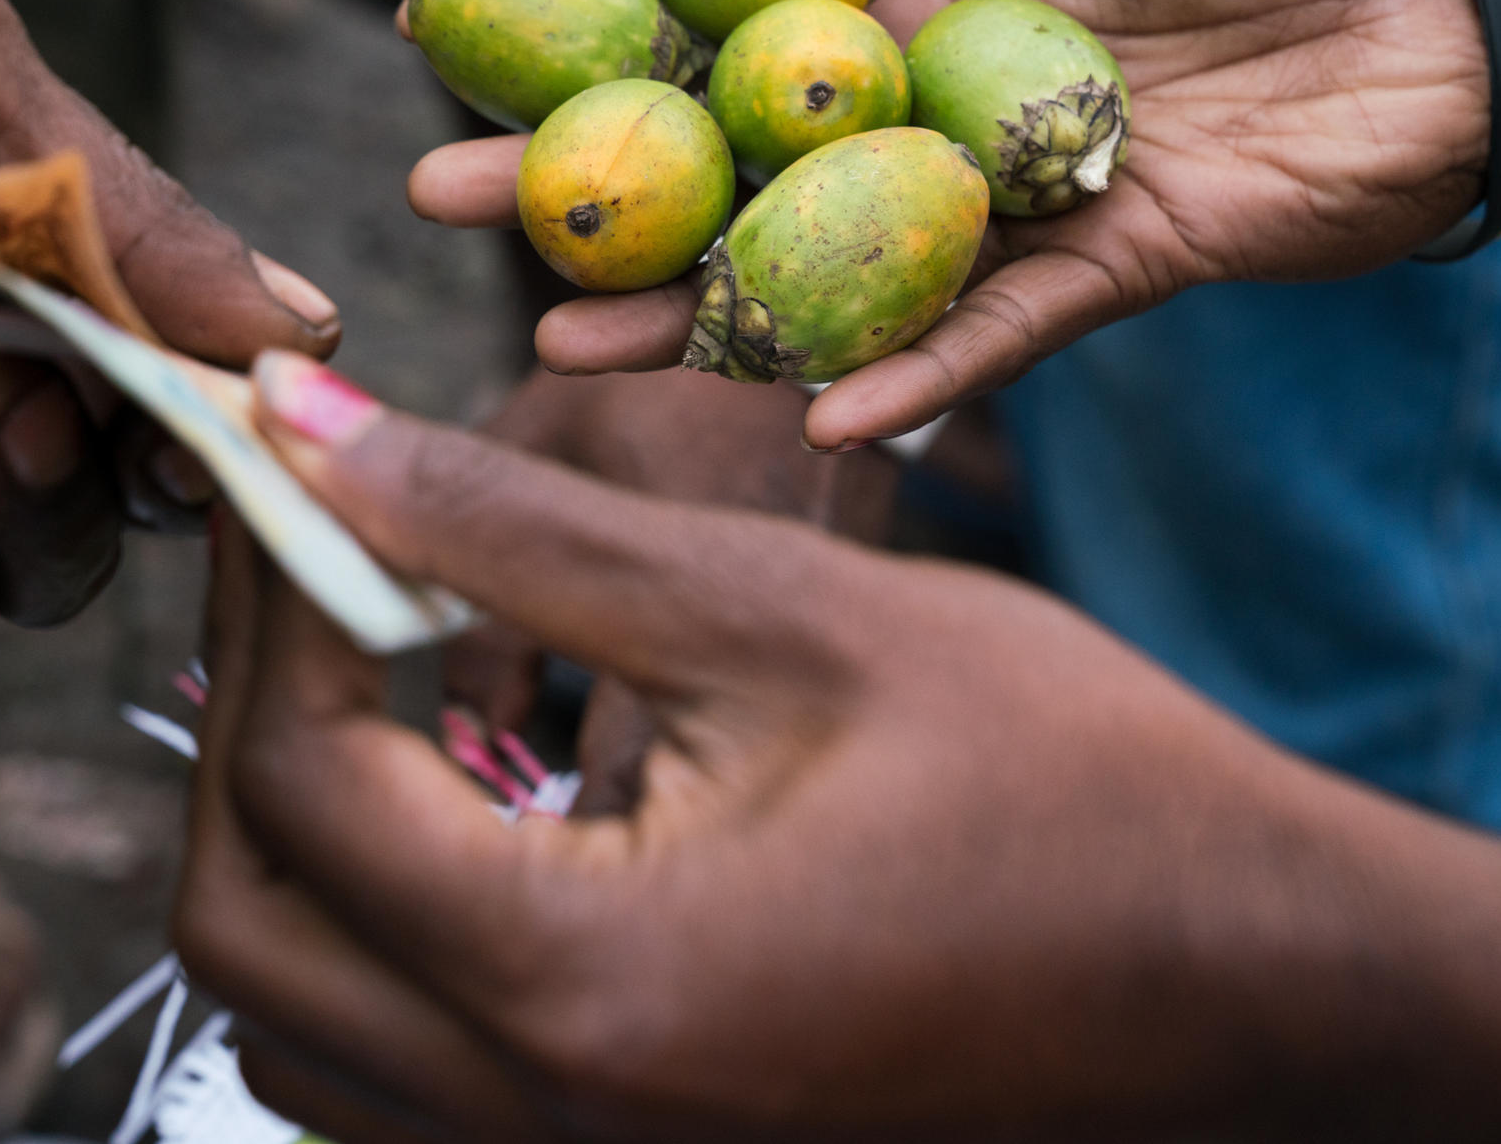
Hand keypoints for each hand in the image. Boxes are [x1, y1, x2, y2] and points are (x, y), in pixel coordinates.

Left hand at [174, 353, 1401, 1139]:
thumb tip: (301, 426)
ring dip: (301, 835)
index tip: (293, 475)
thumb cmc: (1061, 773)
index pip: (302, 788)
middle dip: (250, 726)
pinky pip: (400, 1076)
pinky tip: (473, 797)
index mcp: (587, 987)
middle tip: (314, 566)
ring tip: (385, 669)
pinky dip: (381, 932)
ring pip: (297, 1023)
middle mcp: (547, 1124)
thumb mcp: (781, 610)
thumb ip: (512, 524)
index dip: (274, 604)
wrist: (1250, 970)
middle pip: (250, 931)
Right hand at [411, 0, 1486, 447]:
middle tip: (458, 222)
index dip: (614, 64)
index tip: (482, 70)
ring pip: (838, 273)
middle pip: (747, 174)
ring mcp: (1016, 206)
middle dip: (606, 203)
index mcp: (925, 4)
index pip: (736, 46)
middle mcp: (943, 118)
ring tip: (566, 347)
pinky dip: (910, 375)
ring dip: (706, 316)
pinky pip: (994, 334)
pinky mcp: (1110, 269)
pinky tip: (807, 411)